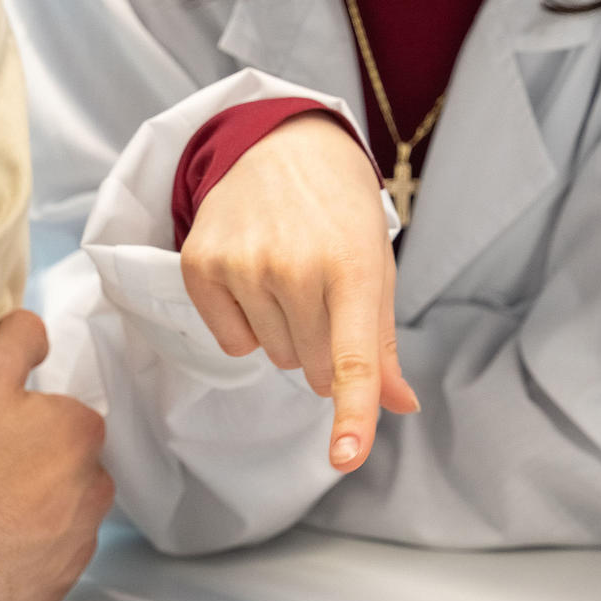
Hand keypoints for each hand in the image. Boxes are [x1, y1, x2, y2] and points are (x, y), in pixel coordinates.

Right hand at [0, 311, 111, 600]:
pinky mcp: (55, 591)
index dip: (24, 427)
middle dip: (37, 472)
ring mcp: (77, 547)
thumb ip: (16, 341)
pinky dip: (23, 562)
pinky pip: (45, 568)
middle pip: (71, 472)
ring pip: (63, 520)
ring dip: (35, 518)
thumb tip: (36, 327)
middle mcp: (96, 492)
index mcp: (83, 435)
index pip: (66, 421)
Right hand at [180, 112, 418, 471]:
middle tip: (323, 294)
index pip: (353, 358)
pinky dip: (245, 325)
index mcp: (352, 267)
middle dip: (324, 349)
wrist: (279, 144)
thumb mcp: (374, 265)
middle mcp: (295, 266)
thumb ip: (383, 343)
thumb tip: (400, 405)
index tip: (346, 457)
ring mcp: (243, 265)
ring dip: (286, 334)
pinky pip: (232, 344)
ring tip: (287, 276)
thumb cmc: (339, 213)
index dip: (352, 414)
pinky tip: (253, 278)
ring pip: (274, 359)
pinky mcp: (200, 265)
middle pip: (313, 371)